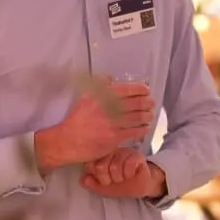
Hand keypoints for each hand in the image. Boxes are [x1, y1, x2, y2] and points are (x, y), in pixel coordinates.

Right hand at [36, 81, 154, 173]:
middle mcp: (108, 109)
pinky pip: (133, 132)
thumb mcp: (85, 98)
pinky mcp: (114, 138)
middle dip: (146, 102)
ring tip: (150, 115)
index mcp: (100, 97)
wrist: (67, 141)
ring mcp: (112, 124)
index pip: (125, 89)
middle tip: (151, 103)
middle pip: (134, 103)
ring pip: (136, 117)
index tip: (146, 90)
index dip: (139, 89)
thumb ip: (98, 87)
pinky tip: (145, 128)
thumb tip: (110, 78)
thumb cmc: (76, 120)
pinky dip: (141, 129)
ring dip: (146, 115)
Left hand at [81, 148, 166, 199]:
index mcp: (102, 158)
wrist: (141, 187)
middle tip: (116, 180)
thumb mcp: (104, 188)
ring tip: (124, 177)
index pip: (91, 164)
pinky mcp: (136, 155)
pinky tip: (132, 174)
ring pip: (115, 167)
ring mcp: (123, 152)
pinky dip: (129, 174)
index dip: (97, 176)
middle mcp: (111, 153)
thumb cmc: (123, 185)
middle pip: (101, 166)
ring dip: (120, 178)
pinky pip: (128, 165)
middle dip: (108, 179)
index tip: (105, 180)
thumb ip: (92, 184)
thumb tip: (81, 180)